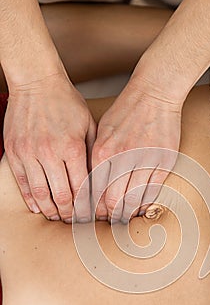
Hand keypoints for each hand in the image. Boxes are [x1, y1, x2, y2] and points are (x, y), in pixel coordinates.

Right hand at [4, 73, 95, 222]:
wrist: (36, 82)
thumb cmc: (67, 103)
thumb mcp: (89, 125)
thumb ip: (93, 154)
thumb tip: (99, 181)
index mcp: (72, 147)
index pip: (81, 188)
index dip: (87, 207)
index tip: (91, 216)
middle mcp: (49, 153)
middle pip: (62, 196)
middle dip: (70, 214)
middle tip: (76, 222)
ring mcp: (29, 153)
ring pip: (40, 194)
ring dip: (51, 210)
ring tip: (58, 218)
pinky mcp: (14, 152)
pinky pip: (23, 183)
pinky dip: (31, 199)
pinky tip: (39, 208)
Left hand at [92, 78, 181, 222]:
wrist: (154, 93)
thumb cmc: (126, 111)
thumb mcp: (102, 131)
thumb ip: (96, 159)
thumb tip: (93, 186)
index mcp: (102, 152)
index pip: (94, 191)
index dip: (93, 208)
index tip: (95, 216)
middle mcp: (122, 159)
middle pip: (112, 200)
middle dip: (109, 215)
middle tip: (109, 221)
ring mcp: (144, 161)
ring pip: (133, 200)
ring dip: (127, 214)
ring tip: (124, 219)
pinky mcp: (163, 162)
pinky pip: (152, 191)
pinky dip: (145, 204)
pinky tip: (141, 209)